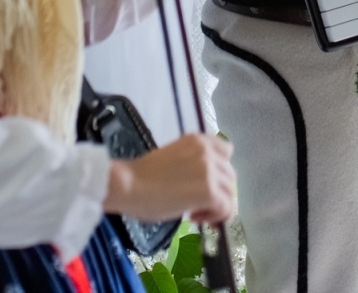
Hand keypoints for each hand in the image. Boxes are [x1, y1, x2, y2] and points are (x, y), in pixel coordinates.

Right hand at [103, 133, 235, 224]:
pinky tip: (194, 218)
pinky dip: (214, 217)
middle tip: (196, 205)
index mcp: (198, 140)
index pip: (226, 151)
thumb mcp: (174, 158)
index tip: (204, 184)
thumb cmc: (141, 176)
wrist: (128, 185)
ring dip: (215, 207)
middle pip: (229, 176)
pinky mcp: (209, 191)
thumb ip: (193, 164)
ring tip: (194, 214)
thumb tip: (204, 185)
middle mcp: (208, 152)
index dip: (219, 171)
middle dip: (217, 193)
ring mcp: (210, 171)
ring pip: (229, 194)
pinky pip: (226, 208)